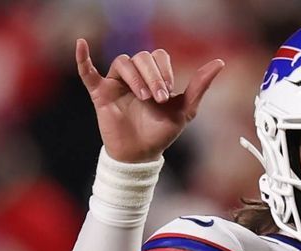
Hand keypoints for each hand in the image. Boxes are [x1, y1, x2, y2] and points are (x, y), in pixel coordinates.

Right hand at [76, 39, 224, 162]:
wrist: (141, 155)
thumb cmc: (162, 133)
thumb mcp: (185, 110)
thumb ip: (200, 86)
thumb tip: (219, 62)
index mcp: (153, 76)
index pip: (157, 57)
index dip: (164, 70)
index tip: (169, 92)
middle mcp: (135, 76)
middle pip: (141, 57)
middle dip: (152, 75)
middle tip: (158, 98)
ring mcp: (116, 84)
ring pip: (123, 63)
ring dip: (135, 78)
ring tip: (143, 97)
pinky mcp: (100, 94)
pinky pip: (87, 72)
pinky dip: (83, 58)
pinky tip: (81, 45)